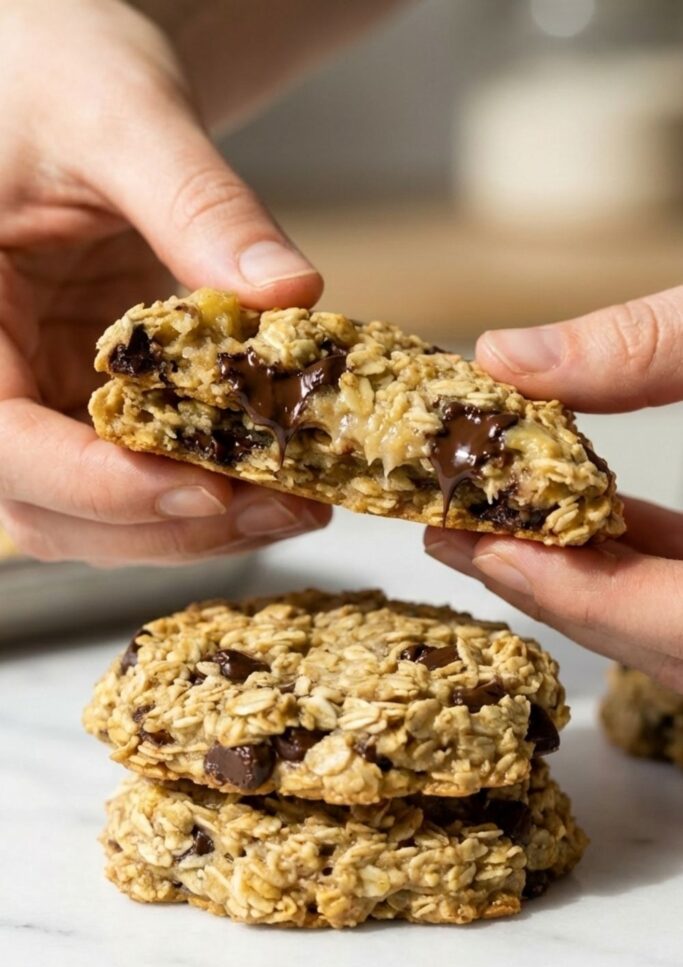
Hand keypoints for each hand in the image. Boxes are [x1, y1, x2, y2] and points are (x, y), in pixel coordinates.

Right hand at [0, 0, 328, 566]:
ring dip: (198, 524)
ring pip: (97, 513)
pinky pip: (135, 473)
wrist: (56, 71)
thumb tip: (289, 290)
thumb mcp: (118, 112)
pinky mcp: (86, 398)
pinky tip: (275, 472)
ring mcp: (35, 397)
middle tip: (288, 507)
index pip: (5, 444)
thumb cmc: (49, 64)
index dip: (102, 487)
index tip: (211, 491)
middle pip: (56, 508)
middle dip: (173, 522)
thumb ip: (197, 201)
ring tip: (299, 500)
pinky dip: (203, 488)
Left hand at [424, 287, 682, 688]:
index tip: (480, 548)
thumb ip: (653, 345)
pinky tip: (592, 510)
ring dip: (593, 574)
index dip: (574, 595)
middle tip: (456, 535)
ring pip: (672, 621)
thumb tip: (509, 358)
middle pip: (660, 637)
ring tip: (498, 522)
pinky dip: (643, 556)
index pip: (676, 624)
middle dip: (557, 588)